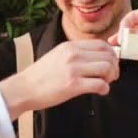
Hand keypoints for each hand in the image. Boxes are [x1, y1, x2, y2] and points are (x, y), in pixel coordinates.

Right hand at [1, 39, 118, 112]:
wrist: (23, 88)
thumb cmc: (41, 76)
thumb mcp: (58, 55)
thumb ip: (76, 54)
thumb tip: (97, 57)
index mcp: (71, 46)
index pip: (102, 44)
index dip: (112, 56)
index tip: (110, 65)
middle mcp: (74, 54)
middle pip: (108, 56)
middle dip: (114, 68)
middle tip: (110, 77)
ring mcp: (73, 69)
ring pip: (107, 68)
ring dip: (110, 78)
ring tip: (104, 84)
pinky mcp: (73, 85)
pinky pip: (100, 84)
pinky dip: (105, 89)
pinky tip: (100, 92)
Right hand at [111, 7, 137, 64]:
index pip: (134, 16)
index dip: (125, 24)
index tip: (123, 35)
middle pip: (131, 26)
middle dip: (122, 33)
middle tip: (116, 42)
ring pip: (134, 36)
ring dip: (125, 41)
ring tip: (114, 46)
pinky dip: (132, 49)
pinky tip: (125, 53)